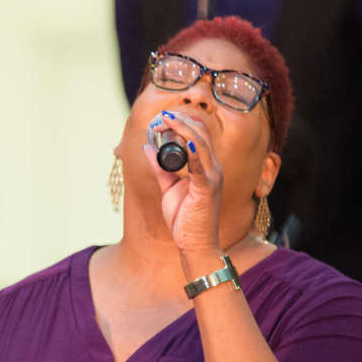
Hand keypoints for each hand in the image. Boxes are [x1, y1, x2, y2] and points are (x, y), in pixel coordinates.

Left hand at [143, 109, 221, 253]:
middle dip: (180, 121)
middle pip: (201, 134)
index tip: (162, 118)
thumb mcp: (168, 188)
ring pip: (200, 144)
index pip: (198, 135)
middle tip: (161, 116)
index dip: (181, 122)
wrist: (196, 245)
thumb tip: (148, 147)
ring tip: (166, 120)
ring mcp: (212, 177)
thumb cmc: (185, 219)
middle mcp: (213, 168)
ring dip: (182, 129)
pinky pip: (200, 166)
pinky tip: (184, 141)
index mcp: (206, 166)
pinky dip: (193, 151)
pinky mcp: (207, 189)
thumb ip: (160, 168)